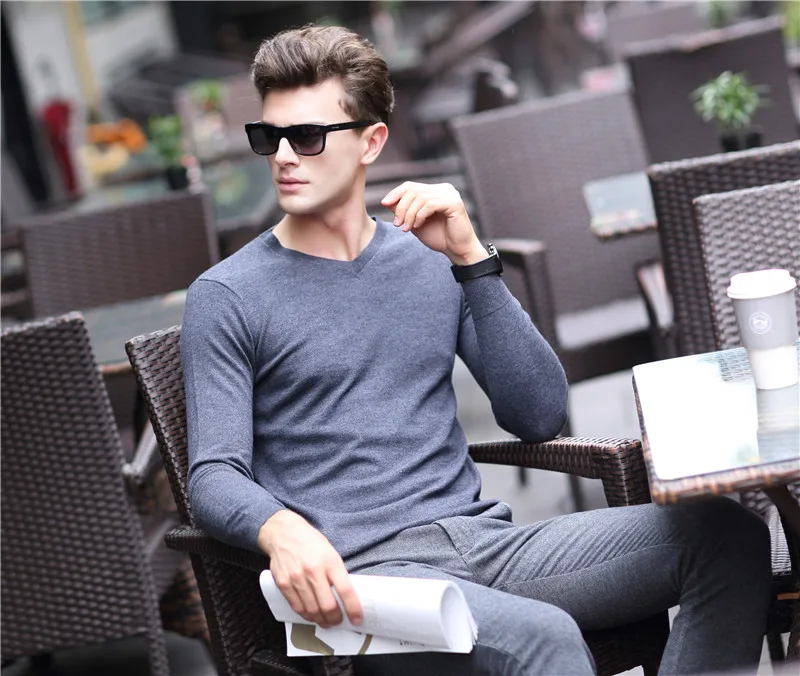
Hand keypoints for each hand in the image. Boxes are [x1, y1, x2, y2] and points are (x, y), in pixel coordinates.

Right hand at [258, 510, 362, 627]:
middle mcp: (313, 570)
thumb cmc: (310, 542)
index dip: (353, 609)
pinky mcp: (284, 584)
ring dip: (321, 620)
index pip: (345, 590)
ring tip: (326, 621)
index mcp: (330, 561)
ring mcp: (297, 578)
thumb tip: (345, 596)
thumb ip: (336, 572)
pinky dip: (306, 615)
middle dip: (336, 619)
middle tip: (339, 621)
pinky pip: (297, 607)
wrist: (283, 533)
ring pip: (312, 610)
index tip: (357, 619)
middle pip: (328, 605)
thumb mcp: (330, 552)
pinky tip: (311, 615)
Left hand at [381, 182, 487, 265]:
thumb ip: (403, 211)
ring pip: (420, 197)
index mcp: (435, 191)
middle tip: (397, 224)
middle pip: (413, 190)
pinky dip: (419, 216)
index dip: (396, 193)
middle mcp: (444, 189)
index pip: (410, 186)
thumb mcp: (415, 222)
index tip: (384, 204)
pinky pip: (429, 204)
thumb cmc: (438, 237)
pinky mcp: (454, 203)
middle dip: (401, 207)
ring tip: (406, 228)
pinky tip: (417, 226)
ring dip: (409, 214)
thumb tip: (386, 201)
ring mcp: (450, 194)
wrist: (457, 251)